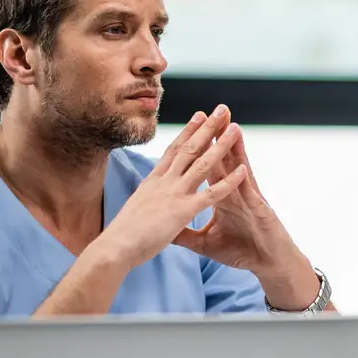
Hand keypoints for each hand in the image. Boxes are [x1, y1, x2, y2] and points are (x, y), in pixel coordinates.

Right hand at [97, 109, 246, 269]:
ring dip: (221, 145)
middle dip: (207, 127)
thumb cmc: (121, 236)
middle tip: (221, 109)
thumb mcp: (135, 210)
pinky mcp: (183, 211)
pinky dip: (229, 181)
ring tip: (236, 128)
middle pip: (189, 148)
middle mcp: (164, 182)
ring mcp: (174, 194)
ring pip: (202, 163)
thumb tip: (147, 196)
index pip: (174, 150)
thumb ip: (147, 200)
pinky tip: (243, 170)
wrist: (114, 247)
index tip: (199, 115)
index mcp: (153, 182)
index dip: (188, 132)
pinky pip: (211, 194)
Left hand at [173, 107, 319, 309]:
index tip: (188, 129)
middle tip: (212, 111)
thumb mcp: (205, 244)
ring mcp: (249, 199)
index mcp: (221, 196)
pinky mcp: (260, 212)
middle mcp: (236, 192)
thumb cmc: (242, 251)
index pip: (207, 166)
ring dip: (236, 148)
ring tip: (232, 125)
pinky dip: (246, 181)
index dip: (198, 148)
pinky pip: (252, 195)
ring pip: (240, 169)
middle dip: (217, 135)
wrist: (268, 265)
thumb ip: (185, 233)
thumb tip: (165, 228)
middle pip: (224, 159)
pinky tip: (244, 168)